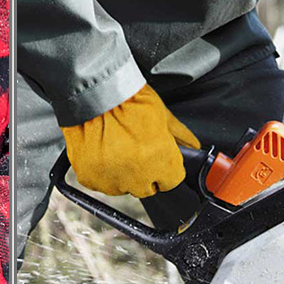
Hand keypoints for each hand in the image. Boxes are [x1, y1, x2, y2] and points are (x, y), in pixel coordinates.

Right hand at [61, 84, 200, 197]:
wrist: (93, 95)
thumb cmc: (128, 100)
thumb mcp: (162, 113)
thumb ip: (179, 135)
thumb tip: (193, 145)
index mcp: (163, 163)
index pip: (171, 181)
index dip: (165, 169)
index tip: (157, 158)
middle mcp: (139, 178)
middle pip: (146, 187)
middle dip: (143, 173)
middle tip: (133, 149)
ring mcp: (113, 181)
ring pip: (121, 187)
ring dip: (120, 173)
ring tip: (114, 147)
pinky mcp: (90, 179)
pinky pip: (99, 182)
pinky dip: (99, 171)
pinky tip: (100, 151)